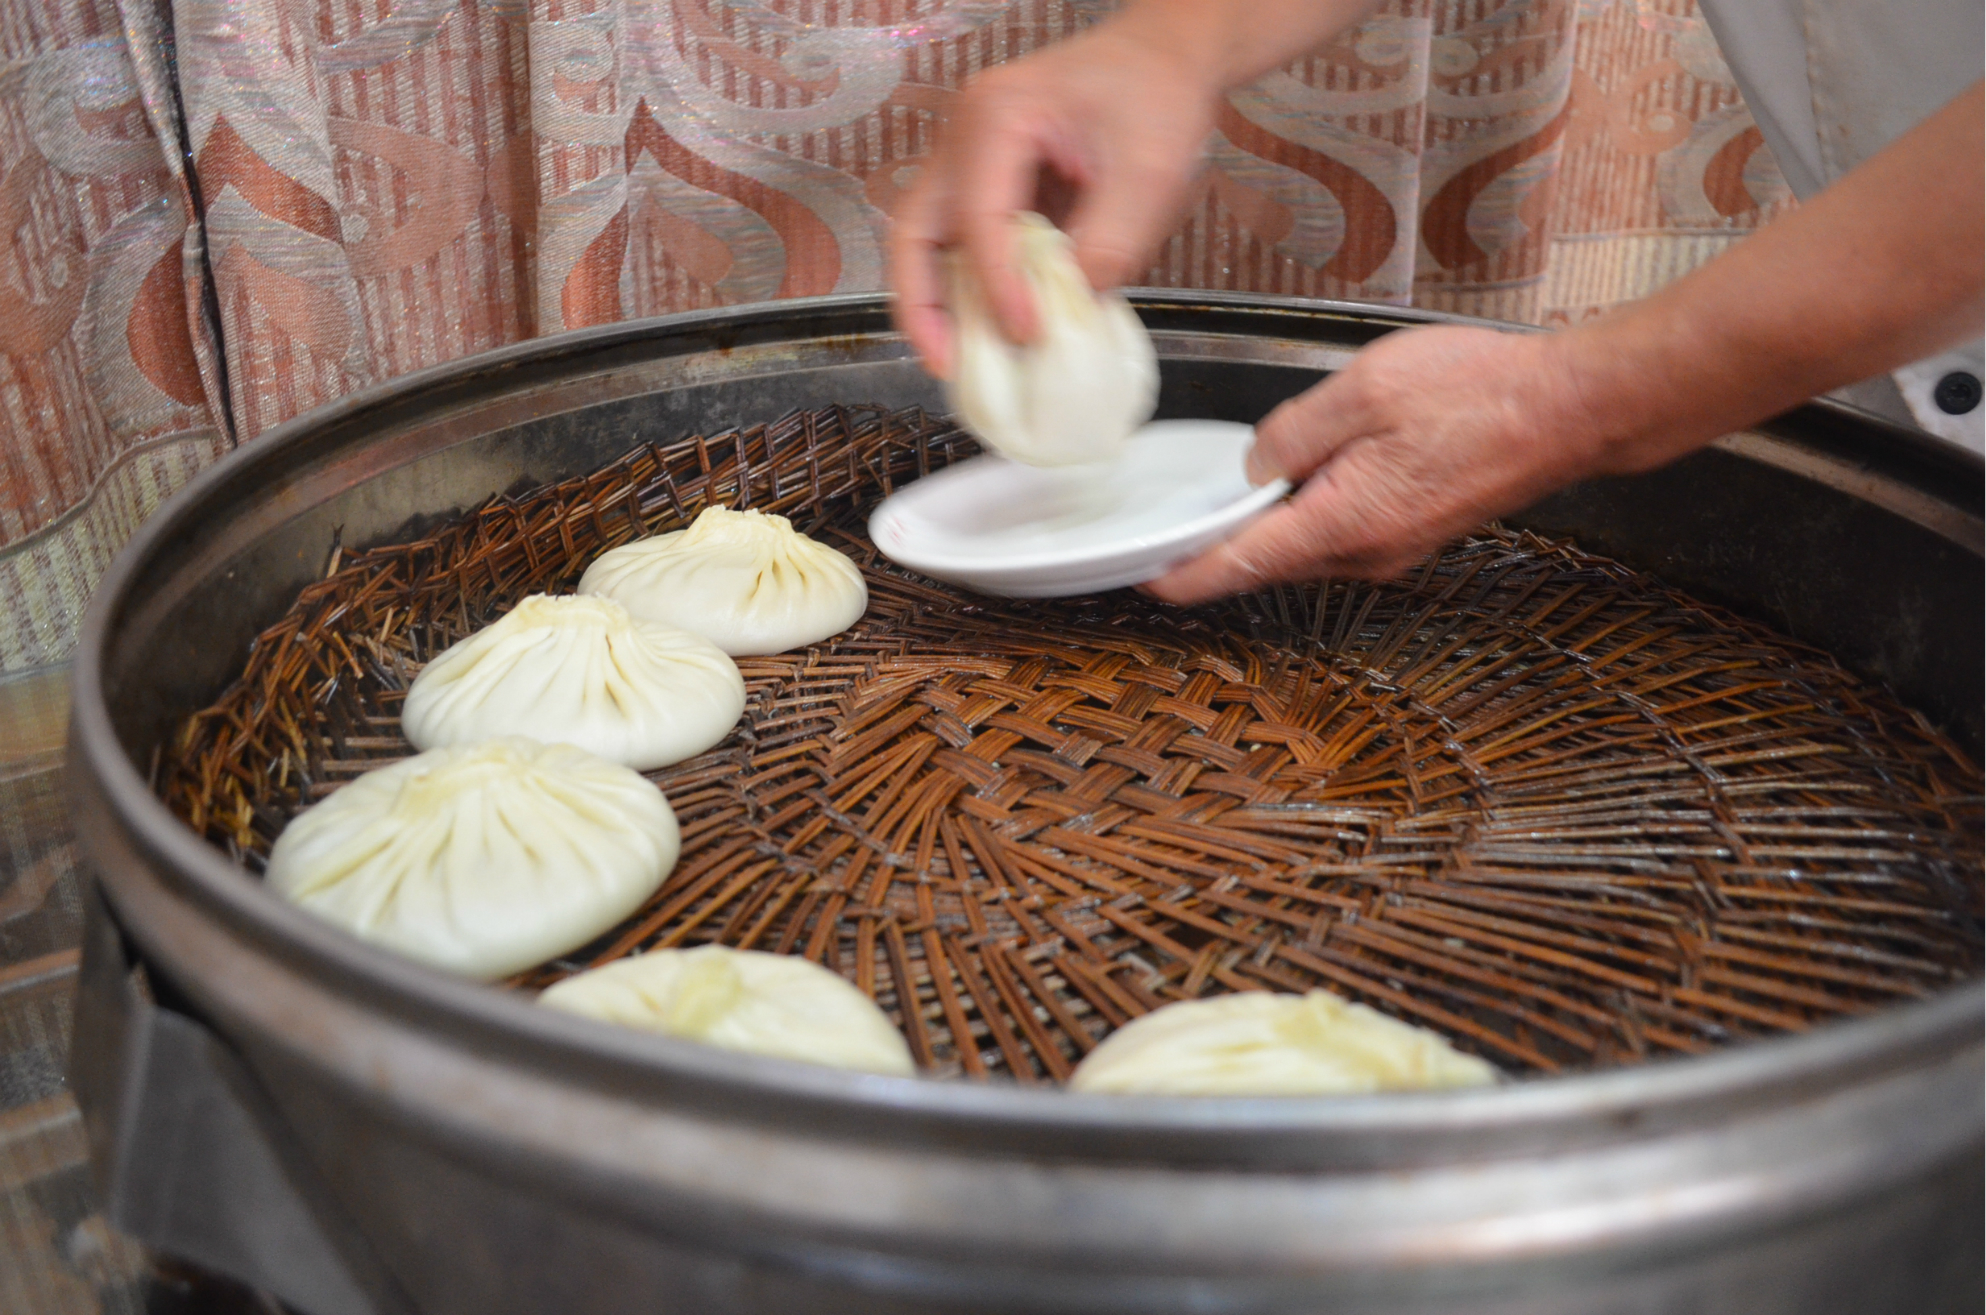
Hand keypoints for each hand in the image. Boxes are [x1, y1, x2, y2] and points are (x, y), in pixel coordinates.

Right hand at [888, 24, 1219, 376]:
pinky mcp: (989, 182)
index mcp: (997, 116)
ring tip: (958, 360)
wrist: (1165, 55)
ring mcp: (970, 158)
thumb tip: (1072, 309)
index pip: (978, 217)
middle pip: (916, 229)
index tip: (1027, 333)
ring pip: (928, 239)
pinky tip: (991, 328)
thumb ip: (1110, 244)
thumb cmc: (1157, 93)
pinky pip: (963, 242)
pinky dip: (970, 287)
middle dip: (921, 303)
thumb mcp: (1148, 173)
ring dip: (936, 301)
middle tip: (944, 364)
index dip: (997, 285)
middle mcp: (965, 135)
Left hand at [1143, 325, 1606, 602]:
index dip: (1185, 575)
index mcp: (1344, 522)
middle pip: (1268, 564)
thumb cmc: (1480, 393)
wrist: (1571, 411)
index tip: (1144, 579)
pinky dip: (1307, 517)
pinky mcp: (1412, 535)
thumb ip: (1295, 432)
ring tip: (1225, 500)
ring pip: (1305, 549)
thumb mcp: (1365, 390)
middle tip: (1168, 529)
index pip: (1242, 566)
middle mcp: (1366, 554)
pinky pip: (1339, 534)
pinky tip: (1299, 483)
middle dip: (1216, 549)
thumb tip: (1254, 467)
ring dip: (1266, 530)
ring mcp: (1393, 550)